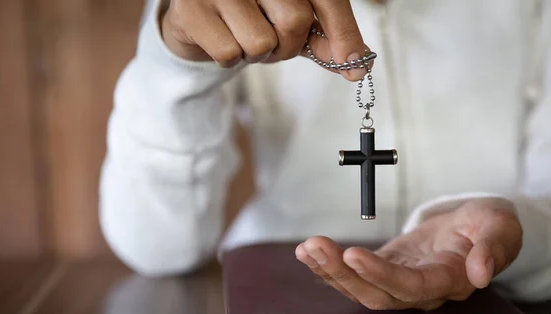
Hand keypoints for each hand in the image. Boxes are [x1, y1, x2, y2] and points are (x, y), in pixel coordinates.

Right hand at [160, 0, 368, 79]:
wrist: (196, 17)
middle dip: (288, 46)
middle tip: (272, 43)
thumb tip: (358, 63)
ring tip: (243, 38)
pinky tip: (220, 40)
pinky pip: (229, 54)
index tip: (354, 67)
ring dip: (257, 55)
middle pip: (295, 21)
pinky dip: (229, 59)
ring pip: (261, 43)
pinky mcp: (191, 9)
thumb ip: (323, 39)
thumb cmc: (251, 15)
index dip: (343, 33)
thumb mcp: (291, 23)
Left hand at [296, 198, 522, 310]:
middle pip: (377, 294)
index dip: (381, 275)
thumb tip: (481, 273)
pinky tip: (310, 251)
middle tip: (316, 246)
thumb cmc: (490, 225)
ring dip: (331, 270)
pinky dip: (333, 264)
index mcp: (449, 280)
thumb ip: (493, 248)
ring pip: (361, 288)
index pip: (411, 286)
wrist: (478, 227)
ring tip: (307, 248)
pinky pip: (357, 274)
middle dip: (343, 273)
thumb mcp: (500, 227)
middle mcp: (421, 290)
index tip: (353, 255)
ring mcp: (400, 281)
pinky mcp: (387, 268)